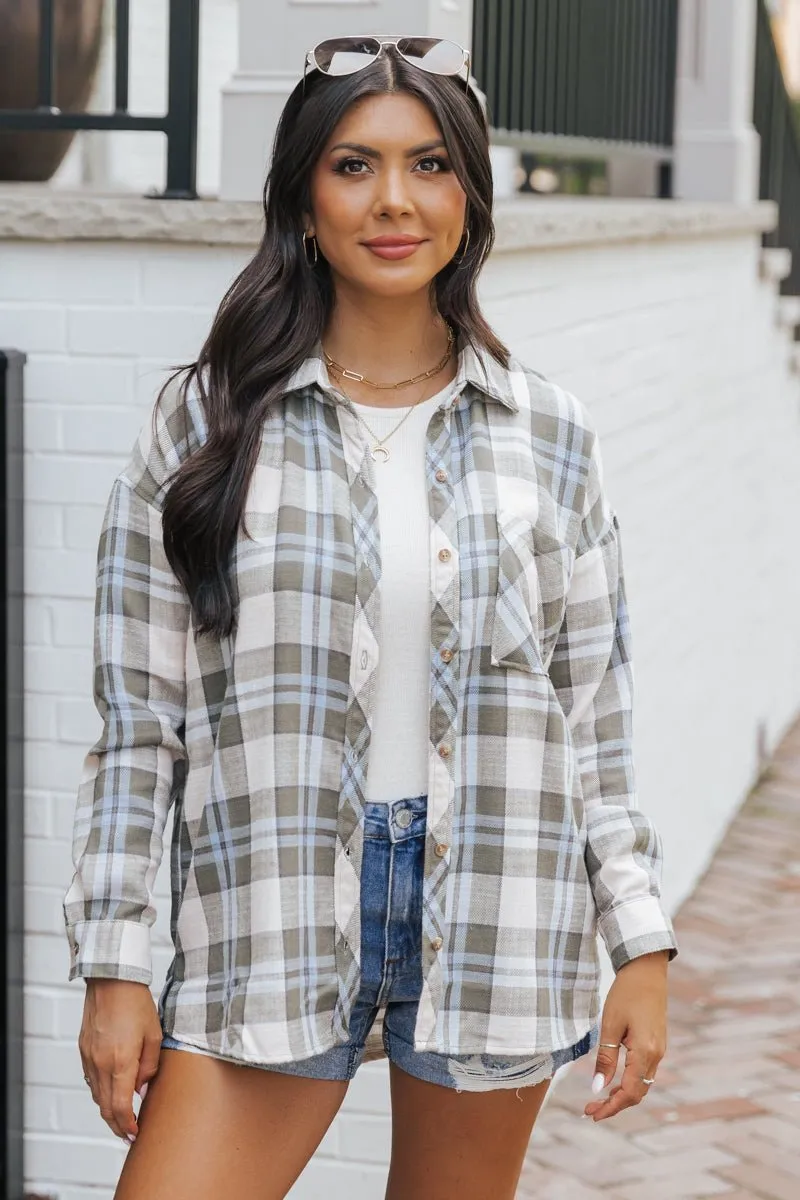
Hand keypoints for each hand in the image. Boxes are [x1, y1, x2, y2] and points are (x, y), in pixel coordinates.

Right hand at [79, 979, 162, 1143]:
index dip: (128, 1126)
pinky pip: (90, 1079)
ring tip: (122, 1117)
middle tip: (128, 1135)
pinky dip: (100, 1091)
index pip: (121, 1107)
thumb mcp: (154, 1035)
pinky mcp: (83, 1050)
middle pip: (105, 1107)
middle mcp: (100, 1064)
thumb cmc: (137, 1004)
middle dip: (117, 1125)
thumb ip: (149, 1068)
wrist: (111, 980)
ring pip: (96, 1095)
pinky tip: (111, 1091)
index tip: (135, 1134)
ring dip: (108, 1110)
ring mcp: (89, 1058)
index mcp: (120, 1062)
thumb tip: (141, 1092)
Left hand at [583, 950, 668, 1121]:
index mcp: (645, 1052)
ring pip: (642, 1084)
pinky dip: (629, 1081)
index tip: (591, 1113)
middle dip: (614, 1105)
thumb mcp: (610, 1025)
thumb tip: (597, 1088)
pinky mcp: (657, 1043)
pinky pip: (644, 1072)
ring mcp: (659, 1050)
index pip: (629, 1092)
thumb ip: (606, 1058)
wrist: (646, 970)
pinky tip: (614, 1080)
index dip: (611, 1107)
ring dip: (622, 1095)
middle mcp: (656, 1055)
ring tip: (598, 1098)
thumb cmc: (626, 993)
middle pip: (637, 1093)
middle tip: (590, 1110)